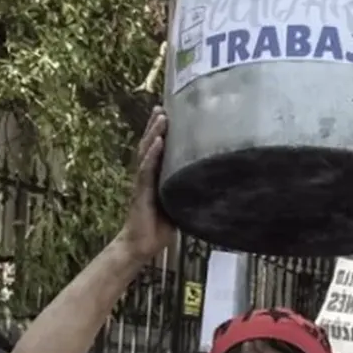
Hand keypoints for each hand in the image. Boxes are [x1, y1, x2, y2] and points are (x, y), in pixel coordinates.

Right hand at [118, 109, 174, 260]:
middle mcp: (146, 176)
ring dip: (154, 134)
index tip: (168, 113)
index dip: (160, 132)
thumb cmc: (159, 228)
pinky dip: (152, 155)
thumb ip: (189, 192)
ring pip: (146, 152)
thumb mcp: (179, 206)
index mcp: (155, 177)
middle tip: (163, 107)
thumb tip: (211, 184)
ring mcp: (142, 183)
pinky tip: (158, 143)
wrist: (141, 246)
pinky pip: (146, 171)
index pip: (157, 150)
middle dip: (155, 125)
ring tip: (161, 117)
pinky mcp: (141, 193)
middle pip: (149, 145)